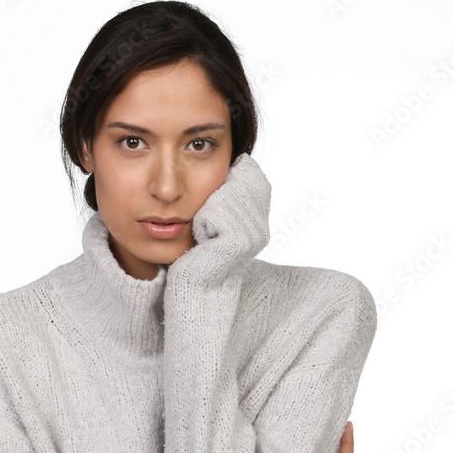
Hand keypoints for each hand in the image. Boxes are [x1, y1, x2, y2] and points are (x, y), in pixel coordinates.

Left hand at [168, 152, 271, 283]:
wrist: (191, 293)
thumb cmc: (194, 256)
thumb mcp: (212, 218)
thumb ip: (230, 191)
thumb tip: (242, 159)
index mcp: (259, 216)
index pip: (247, 169)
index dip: (223, 179)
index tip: (212, 213)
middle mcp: (262, 226)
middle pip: (234, 176)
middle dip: (212, 194)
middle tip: (205, 227)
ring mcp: (253, 234)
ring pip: (221, 191)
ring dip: (204, 209)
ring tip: (204, 236)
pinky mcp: (238, 242)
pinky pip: (213, 211)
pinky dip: (201, 223)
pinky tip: (202, 243)